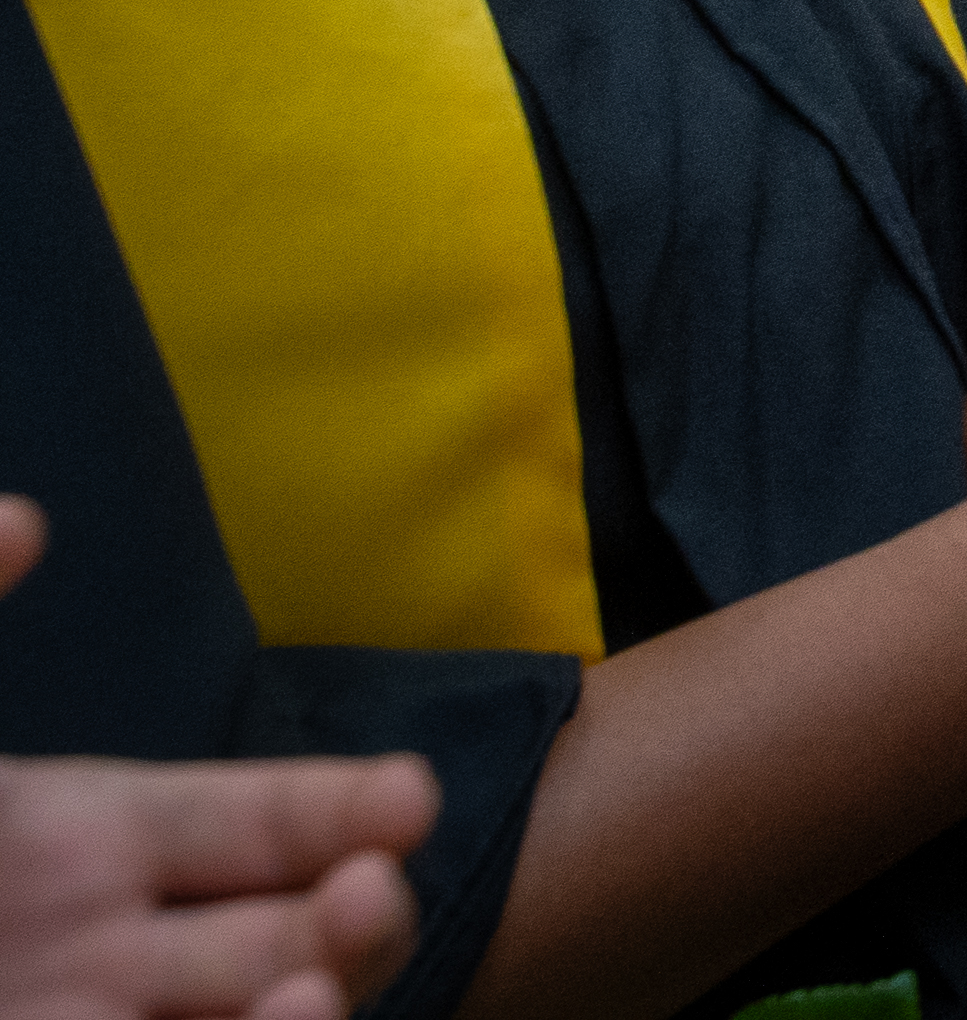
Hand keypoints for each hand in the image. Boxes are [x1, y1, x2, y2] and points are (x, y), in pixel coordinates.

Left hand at [0, 504, 435, 1019]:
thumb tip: (20, 514)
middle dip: (361, 908)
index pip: (264, 822)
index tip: (409, 797)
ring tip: (309, 985)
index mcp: (78, 840)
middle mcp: (100, 948)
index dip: (347, 807)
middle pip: (292, 929)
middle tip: (368, 886)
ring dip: (309, 1005)